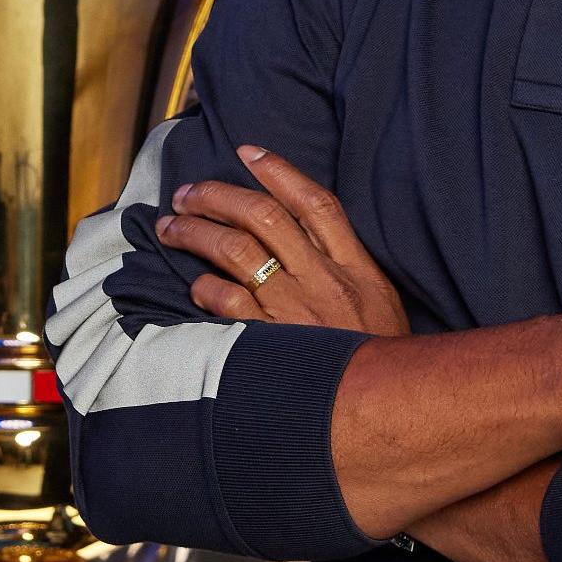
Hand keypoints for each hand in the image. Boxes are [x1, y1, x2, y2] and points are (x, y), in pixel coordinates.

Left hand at [159, 147, 411, 336]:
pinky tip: (194, 284)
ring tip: (172, 226)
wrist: (389, 409)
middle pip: (263, 216)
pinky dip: (203, 286)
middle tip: (188, 193)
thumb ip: (346, 268)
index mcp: (356, 268)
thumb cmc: (381, 359)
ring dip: (196, 232)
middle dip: (218, 196)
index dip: (278, 171)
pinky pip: (224, 301)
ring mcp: (294, 310)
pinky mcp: (269, 341)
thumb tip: (303, 238)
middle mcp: (323, 281)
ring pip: (234, 250)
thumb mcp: (380, 304)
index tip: (247, 152)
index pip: (314, 203)